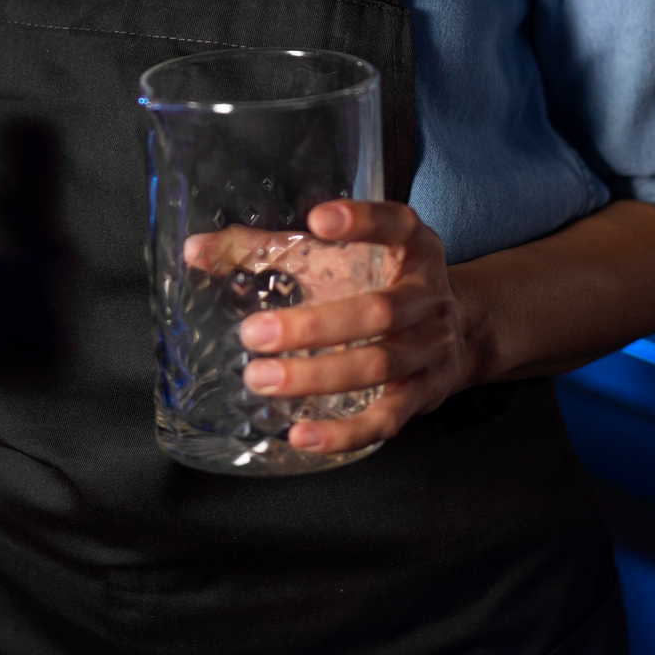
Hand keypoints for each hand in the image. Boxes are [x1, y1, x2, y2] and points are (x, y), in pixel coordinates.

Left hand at [236, 200, 467, 454]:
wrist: (459, 331)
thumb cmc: (377, 281)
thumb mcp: (338, 255)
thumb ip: (267, 248)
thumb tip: (194, 250)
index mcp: (412, 246)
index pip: (395, 223)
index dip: (362, 221)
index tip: (317, 220)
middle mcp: (428, 294)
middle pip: (377, 312)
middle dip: (313, 327)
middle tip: (252, 335)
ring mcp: (430, 347)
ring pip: (379, 365)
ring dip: (317, 377)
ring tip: (260, 380)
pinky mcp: (424, 394)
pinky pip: (387, 419)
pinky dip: (346, 432)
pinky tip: (302, 435)